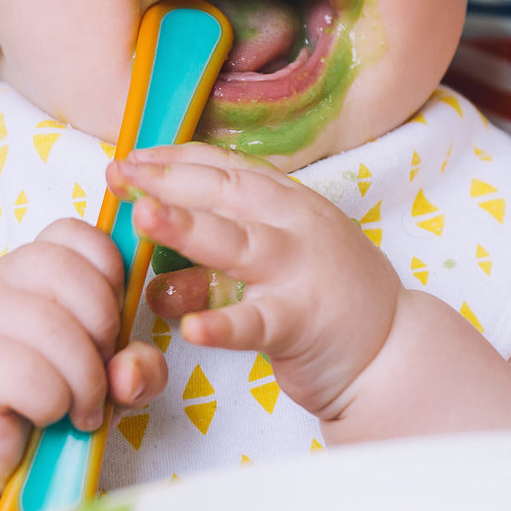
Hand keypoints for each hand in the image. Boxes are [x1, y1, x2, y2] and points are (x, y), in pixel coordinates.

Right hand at [0, 218, 167, 497]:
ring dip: (86, 380)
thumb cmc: (43, 399)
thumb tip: (131, 373)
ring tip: (80, 408)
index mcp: (32, 267)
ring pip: (55, 329)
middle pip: (71, 273)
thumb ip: (139, 367)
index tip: (109, 324)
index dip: (110, 276)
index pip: (75, 234)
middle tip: (100, 372)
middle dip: (104, 328)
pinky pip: (30, 375)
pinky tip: (46, 416)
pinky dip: (54, 403)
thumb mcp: (108, 377)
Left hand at [105, 143, 402, 419]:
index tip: (131, 157)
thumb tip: (157, 231)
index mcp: (290, 203)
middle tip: (117, 174)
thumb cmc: (327, 300)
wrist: (393, 353)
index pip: (227, 169)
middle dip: (167, 180)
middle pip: (225, 193)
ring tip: (142, 217)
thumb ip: (221, 246)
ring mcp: (300, 272)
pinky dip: (223, 325)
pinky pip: (256, 323)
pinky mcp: (302, 323)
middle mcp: (296, 226)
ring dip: (187, 227)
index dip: (176, 159)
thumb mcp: (276, 259)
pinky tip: (191, 328)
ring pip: (237, 243)